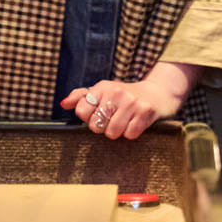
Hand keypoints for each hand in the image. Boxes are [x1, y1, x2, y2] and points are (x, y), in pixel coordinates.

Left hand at [61, 77, 184, 138]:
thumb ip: (81, 97)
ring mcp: (131, 102)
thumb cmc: (125, 95)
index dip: (87, 118)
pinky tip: (134, 123)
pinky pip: (130, 134)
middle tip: (112, 119)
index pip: (81, 111)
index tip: (96, 115)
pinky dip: (131, 133)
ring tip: (123, 121)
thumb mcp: (102, 91)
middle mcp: (116, 92)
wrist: (157, 93)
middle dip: (102, 127)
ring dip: (117, 132)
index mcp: (102, 87)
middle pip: (95, 125)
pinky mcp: (145, 112)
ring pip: (112, 132)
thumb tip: (63, 104)